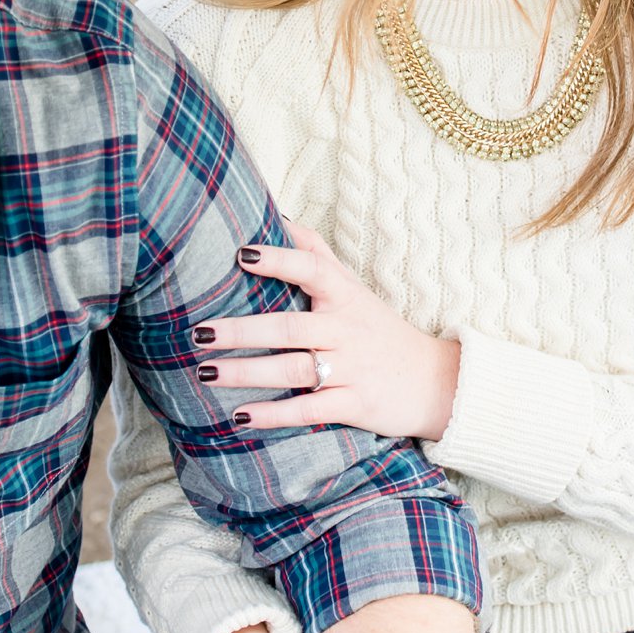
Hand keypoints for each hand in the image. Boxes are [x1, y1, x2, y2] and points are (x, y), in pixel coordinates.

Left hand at [198, 221, 459, 440]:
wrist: (435, 382)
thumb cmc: (379, 329)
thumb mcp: (354, 286)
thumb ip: (316, 252)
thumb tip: (277, 215)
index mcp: (345, 296)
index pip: (313, 269)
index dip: (279, 260)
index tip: (241, 254)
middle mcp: (347, 330)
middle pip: (290, 327)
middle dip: (242, 331)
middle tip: (198, 332)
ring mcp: (352, 369)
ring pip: (295, 369)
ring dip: (248, 372)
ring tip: (206, 371)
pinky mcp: (355, 405)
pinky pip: (310, 410)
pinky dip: (275, 414)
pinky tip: (240, 417)